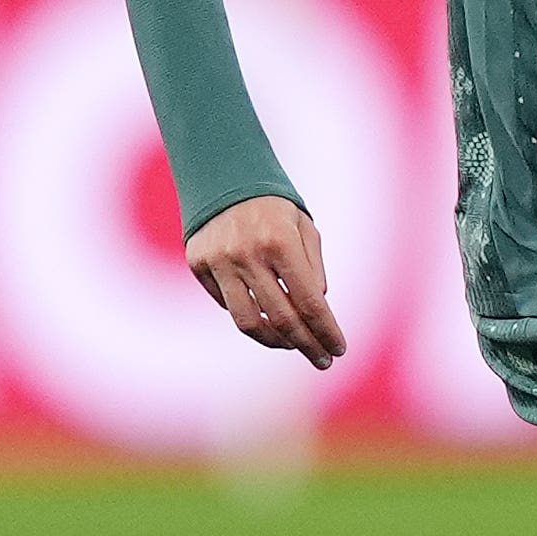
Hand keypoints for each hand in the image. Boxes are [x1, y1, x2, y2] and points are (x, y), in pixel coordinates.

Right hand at [185, 193, 345, 366]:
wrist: (223, 176)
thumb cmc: (275, 207)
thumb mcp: (305, 229)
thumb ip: (313, 269)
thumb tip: (317, 310)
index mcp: (281, 241)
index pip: (310, 301)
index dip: (326, 330)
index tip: (338, 349)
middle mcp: (247, 253)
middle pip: (281, 318)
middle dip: (306, 344)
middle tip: (322, 359)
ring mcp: (219, 260)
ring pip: (247, 321)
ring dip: (274, 341)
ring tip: (293, 345)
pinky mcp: (198, 264)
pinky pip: (226, 304)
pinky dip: (249, 314)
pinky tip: (264, 317)